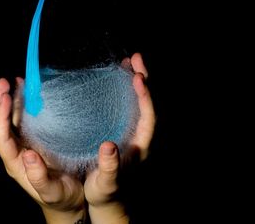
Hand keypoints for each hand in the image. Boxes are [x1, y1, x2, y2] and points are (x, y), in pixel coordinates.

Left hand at [0, 78, 85, 223]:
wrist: (68, 201)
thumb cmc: (61, 197)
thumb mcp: (51, 191)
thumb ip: (38, 177)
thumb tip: (27, 154)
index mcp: (15, 164)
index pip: (1, 138)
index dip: (1, 116)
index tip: (5, 96)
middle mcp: (15, 153)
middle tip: (5, 82)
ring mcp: (23, 146)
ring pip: (9, 120)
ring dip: (9, 100)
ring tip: (15, 82)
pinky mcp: (32, 142)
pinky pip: (22, 121)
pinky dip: (21, 105)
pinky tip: (27, 94)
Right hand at [84, 53, 155, 223]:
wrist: (106, 196)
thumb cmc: (106, 190)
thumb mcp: (106, 182)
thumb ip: (109, 166)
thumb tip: (108, 146)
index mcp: (140, 146)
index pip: (149, 118)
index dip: (146, 97)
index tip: (138, 78)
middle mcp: (140, 136)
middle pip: (148, 104)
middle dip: (144, 80)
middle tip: (135, 58)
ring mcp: (132, 131)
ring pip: (139, 102)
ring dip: (136, 80)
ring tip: (128, 61)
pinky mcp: (123, 129)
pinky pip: (128, 105)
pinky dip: (125, 89)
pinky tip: (117, 79)